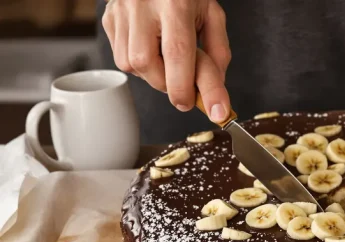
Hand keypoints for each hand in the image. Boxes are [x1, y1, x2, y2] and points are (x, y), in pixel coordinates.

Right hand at [102, 0, 231, 121]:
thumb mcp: (212, 15)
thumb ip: (217, 53)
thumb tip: (214, 92)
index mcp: (174, 3)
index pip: (177, 54)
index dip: (188, 87)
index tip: (208, 109)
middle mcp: (142, 6)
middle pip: (148, 65)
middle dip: (170, 84)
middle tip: (185, 80)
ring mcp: (121, 12)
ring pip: (131, 66)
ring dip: (154, 74)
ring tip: (167, 57)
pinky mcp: (109, 19)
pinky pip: (121, 57)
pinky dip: (140, 63)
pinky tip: (151, 48)